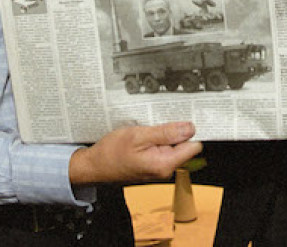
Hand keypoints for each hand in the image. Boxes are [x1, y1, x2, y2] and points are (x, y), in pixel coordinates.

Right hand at [68, 121, 202, 184]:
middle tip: (158, 120)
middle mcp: (164, 169)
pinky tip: (144, 134)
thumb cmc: (111, 152)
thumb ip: (165, 133)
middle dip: (174, 131)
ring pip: (172, 146)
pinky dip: (156, 140)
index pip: (193, 146)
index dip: (189, 130)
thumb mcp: (138, 136)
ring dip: (163, 134)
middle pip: (183, 145)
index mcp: (164, 164)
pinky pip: (162, 149)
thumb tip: (190, 128)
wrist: (94, 166)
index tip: (183, 117)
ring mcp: (158, 168)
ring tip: (148, 127)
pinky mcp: (152, 165)